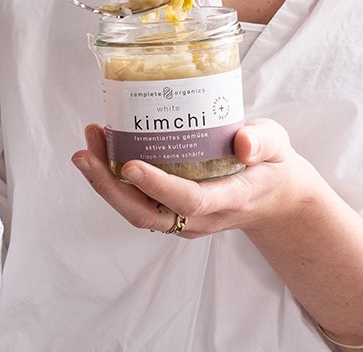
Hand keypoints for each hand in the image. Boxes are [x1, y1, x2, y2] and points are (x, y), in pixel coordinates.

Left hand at [70, 119, 329, 237]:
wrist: (274, 199)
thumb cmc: (271, 166)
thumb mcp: (277, 145)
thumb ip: (262, 141)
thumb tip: (242, 142)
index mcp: (230, 198)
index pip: (189, 200)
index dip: (157, 185)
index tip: (130, 164)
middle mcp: (202, 217)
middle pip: (148, 214)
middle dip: (109, 187)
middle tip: (84, 153)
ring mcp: (185, 221)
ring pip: (137, 213)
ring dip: (105, 183)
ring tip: (87, 146)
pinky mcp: (172, 215)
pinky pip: (138, 205)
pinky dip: (114, 183)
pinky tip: (102, 151)